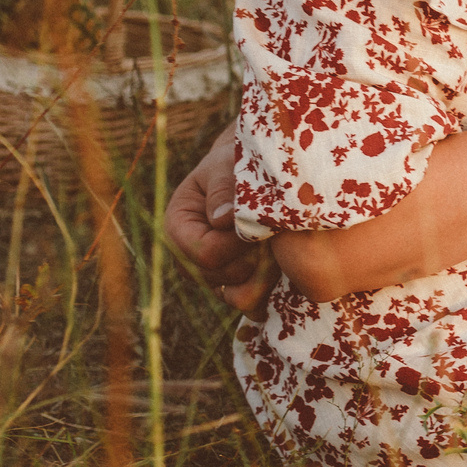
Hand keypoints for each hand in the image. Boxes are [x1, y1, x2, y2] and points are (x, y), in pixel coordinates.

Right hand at [162, 130, 277, 319]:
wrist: (260, 174)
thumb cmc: (240, 163)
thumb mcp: (228, 165)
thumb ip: (224, 188)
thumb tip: (223, 220)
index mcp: (178, 225)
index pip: (205, 253)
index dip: (238, 245)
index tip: (264, 226)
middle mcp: (188, 256)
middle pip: (220, 278)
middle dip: (254, 259)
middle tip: (280, 236)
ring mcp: (212, 275)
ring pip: (238, 296)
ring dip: (266, 275)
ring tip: (284, 247)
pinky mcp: (237, 285)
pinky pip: (254, 304)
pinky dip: (273, 290)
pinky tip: (289, 267)